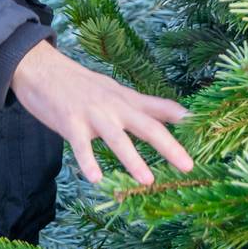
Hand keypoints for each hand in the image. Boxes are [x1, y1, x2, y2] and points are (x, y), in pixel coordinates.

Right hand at [9, 39, 193, 185]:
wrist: (41, 69)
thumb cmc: (80, 85)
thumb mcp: (115, 91)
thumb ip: (144, 105)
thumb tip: (177, 112)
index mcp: (126, 100)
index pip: (160, 110)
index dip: (182, 121)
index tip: (206, 133)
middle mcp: (115, 106)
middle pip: (147, 126)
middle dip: (169, 147)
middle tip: (188, 166)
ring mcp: (92, 115)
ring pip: (117, 138)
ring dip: (133, 160)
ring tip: (148, 180)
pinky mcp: (69, 123)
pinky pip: (81, 146)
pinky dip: (88, 162)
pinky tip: (96, 179)